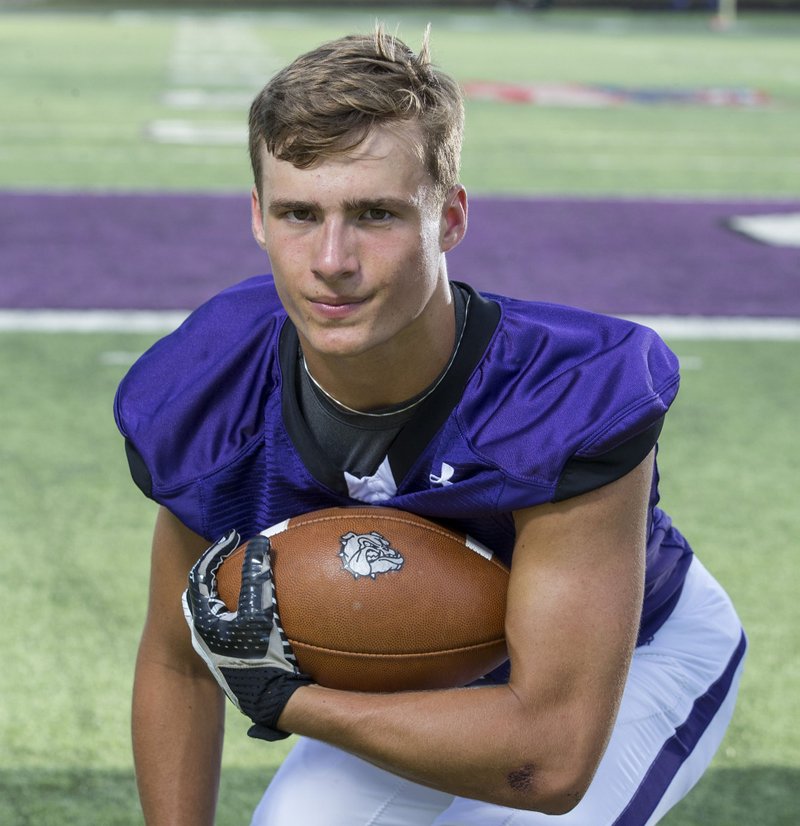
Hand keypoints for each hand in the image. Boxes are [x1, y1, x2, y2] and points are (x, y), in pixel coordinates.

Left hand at [182, 531, 312, 740]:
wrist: (274, 703)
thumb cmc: (264, 657)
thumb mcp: (261, 610)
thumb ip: (257, 575)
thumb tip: (259, 542)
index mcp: (203, 620)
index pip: (199, 574)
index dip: (214, 550)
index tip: (233, 535)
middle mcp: (204, 632)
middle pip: (205, 589)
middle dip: (220, 566)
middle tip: (238, 548)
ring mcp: (217, 645)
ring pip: (218, 604)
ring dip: (232, 584)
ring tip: (251, 568)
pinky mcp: (233, 653)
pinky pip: (233, 617)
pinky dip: (244, 601)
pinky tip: (268, 601)